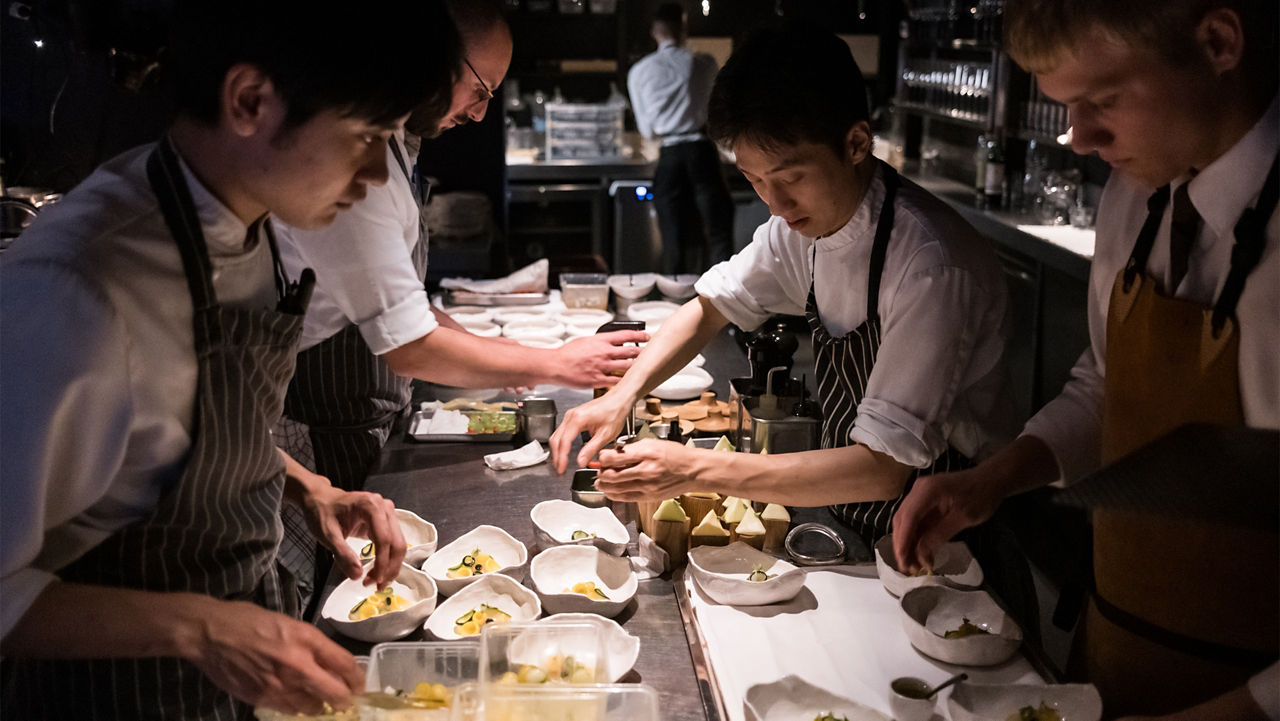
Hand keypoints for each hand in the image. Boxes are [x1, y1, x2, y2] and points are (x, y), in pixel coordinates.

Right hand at [190, 596, 363, 713]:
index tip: (360, 684)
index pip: (345, 664)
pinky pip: (289, 711)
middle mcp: (298, 665)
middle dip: (345, 699)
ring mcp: (279, 686)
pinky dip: (297, 709)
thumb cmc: (248, 621)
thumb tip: (329, 662)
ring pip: (313, 708)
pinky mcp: (262, 699)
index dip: (358, 678)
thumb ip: (311, 644)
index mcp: (307, 639)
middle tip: (346, 700)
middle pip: (336, 694)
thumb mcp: (289, 623)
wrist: (210, 633)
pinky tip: (297, 703)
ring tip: (321, 703)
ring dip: (320, 706)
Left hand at [299, 484, 404, 587]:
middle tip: (376, 585)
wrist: (321, 500)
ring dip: (391, 566)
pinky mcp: (386, 521)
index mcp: (371, 506)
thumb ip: (342, 554)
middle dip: (389, 568)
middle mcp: (384, 508)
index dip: (382, 563)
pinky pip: (393, 543)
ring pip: (398, 544)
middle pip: (396, 543)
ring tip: (377, 581)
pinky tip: (379, 571)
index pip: (384, 539)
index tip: (373, 580)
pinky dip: (388, 559)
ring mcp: (388, 514)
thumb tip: (357, 575)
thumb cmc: (322, 512)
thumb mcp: (327, 534)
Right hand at [548, 330, 647, 388]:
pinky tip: (629, 382)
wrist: (555, 365)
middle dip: (643, 353)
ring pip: (627, 367)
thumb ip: (600, 342)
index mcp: (601, 341)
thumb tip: (610, 342)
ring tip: (643, 368)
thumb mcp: (585, 340)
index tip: (646, 337)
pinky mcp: (598, 380)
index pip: (625, 335)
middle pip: (631, 352)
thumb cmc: (567, 354)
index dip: (639, 336)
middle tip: (649, 354)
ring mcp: (602, 367)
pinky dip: (624, 381)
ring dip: (637, 367)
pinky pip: (617, 382)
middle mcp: (604, 353)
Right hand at [549, 392, 631, 472]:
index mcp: (577, 419)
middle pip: (556, 439)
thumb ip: (591, 449)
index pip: (563, 442)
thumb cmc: (615, 412)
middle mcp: (571, 416)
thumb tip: (580, 462)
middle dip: (557, 456)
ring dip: (558, 450)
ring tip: (562, 463)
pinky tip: (565, 452)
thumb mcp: (605, 435)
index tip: (562, 469)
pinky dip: (561, 443)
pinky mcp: (573, 417)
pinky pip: (562, 431)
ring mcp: (571, 415)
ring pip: (557, 435)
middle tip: (560, 470)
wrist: (619, 399)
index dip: (561, 458)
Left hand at [594, 438, 694, 500]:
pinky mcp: (649, 496)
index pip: (614, 457)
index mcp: (646, 453)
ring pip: (616, 489)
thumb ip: (633, 448)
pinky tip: (610, 491)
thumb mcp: (653, 443)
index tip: (602, 456)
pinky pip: (625, 497)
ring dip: (604, 485)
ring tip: (600, 481)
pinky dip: (613, 494)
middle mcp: (646, 470)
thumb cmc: (676, 455)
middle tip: (599, 470)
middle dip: (601, 473)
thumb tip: (615, 452)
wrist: (693, 470)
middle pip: (612, 475)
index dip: (603, 458)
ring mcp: (647, 486)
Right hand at [891, 467, 1003, 573]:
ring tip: (910, 562)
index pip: (908, 518)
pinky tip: (917, 550)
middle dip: (902, 544)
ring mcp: (919, 493)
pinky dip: (914, 534)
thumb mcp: (963, 519)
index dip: (903, 541)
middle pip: (901, 519)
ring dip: (906, 541)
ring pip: (905, 520)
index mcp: (927, 491)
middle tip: (906, 567)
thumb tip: (921, 555)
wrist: (990, 479)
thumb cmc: (981, 496)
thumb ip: (939, 535)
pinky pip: (914, 518)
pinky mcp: (924, 499)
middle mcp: (918, 489)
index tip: (903, 561)